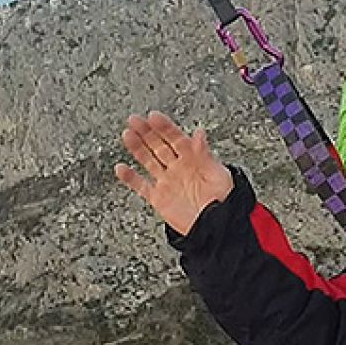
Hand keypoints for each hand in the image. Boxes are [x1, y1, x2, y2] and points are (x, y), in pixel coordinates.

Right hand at [114, 111, 233, 235]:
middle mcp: (178, 168)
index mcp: (194, 160)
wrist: (217, 228)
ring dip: (137, 148)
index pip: (176, 139)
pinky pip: (141, 186)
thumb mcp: (218, 174)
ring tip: (127, 134)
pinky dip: (130, 178)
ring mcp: (167, 182)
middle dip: (147, 132)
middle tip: (134, 120)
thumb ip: (205, 154)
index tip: (153, 116)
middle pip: (159, 146)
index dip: (165, 127)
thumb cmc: (225, 201)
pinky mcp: (159, 198)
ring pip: (148, 161)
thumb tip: (199, 132)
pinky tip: (120, 168)